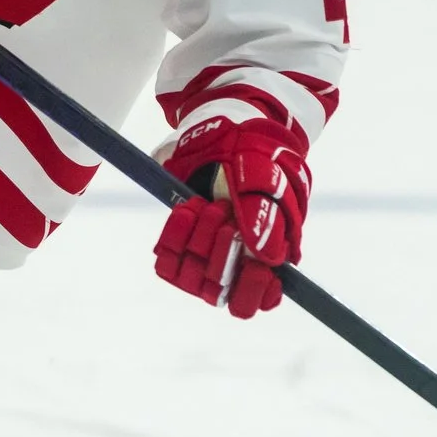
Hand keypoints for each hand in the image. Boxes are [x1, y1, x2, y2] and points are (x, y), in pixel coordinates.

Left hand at [153, 114, 310, 318]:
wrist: (221, 136)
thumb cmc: (255, 159)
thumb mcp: (269, 179)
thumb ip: (268, 218)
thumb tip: (267, 258)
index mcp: (265, 257)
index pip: (260, 300)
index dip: (256, 289)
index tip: (256, 265)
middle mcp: (232, 263)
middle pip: (221, 292)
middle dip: (221, 255)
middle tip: (224, 213)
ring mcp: (203, 257)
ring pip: (193, 279)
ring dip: (199, 240)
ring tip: (206, 205)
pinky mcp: (177, 246)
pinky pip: (167, 262)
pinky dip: (175, 235)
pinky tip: (186, 209)